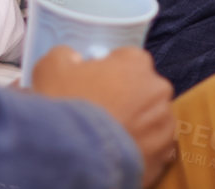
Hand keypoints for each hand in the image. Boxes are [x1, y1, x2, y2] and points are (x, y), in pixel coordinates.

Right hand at [30, 47, 175, 186]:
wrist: (78, 157)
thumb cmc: (68, 106)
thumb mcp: (51, 68)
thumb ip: (66, 56)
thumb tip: (72, 59)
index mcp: (137, 63)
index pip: (129, 58)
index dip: (111, 69)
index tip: (96, 82)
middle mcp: (158, 91)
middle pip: (143, 88)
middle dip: (127, 96)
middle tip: (102, 110)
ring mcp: (163, 125)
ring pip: (151, 119)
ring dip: (136, 124)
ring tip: (108, 136)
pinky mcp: (163, 156)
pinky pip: (152, 148)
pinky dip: (139, 149)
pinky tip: (116, 153)